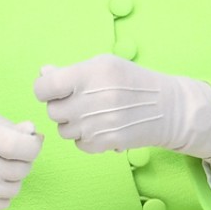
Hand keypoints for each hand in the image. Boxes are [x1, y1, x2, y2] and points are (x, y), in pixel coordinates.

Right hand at [0, 111, 43, 209]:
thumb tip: (33, 133)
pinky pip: (1, 204)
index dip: (33, 146)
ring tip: (1, 171)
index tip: (30, 143)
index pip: (20, 146)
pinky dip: (3, 196)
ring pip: (13, 189)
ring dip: (13, 181)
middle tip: (13, 158)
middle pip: (20, 169)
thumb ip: (9, 126)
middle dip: (23, 163)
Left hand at [34, 56, 210, 160]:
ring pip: (63, 129)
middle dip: (62, 106)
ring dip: (73, 123)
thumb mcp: (104, 65)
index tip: (54, 88)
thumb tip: (43, 73)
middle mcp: (91, 100)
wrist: (167, 108)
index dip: (45, 88)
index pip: (44, 87)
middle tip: (80, 100)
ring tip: (93, 113)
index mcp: (89, 75)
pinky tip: (102, 126)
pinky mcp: (104, 143)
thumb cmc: (132, 81)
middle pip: (53, 111)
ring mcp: (96, 125)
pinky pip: (78, 144)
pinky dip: (86, 138)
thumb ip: (70, 71)